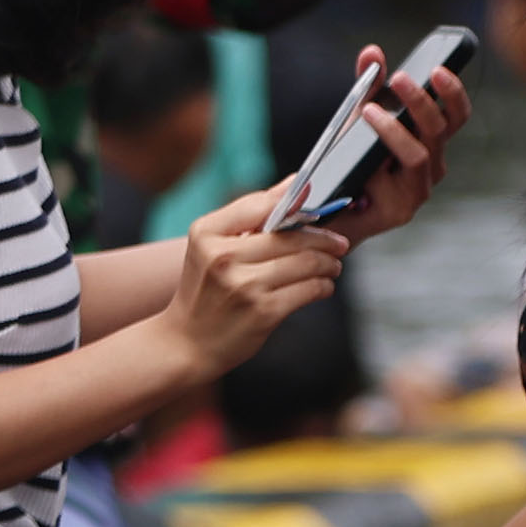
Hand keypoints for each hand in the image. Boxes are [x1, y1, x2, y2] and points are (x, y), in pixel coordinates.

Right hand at [171, 188, 348, 370]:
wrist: (187, 343)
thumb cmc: (206, 290)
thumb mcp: (212, 246)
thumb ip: (251, 214)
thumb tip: (294, 184)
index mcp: (206, 233)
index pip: (261, 204)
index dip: (295, 203)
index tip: (316, 205)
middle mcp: (223, 257)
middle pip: (290, 236)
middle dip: (323, 238)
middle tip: (338, 243)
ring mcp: (244, 286)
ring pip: (305, 263)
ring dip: (328, 263)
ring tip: (333, 265)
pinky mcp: (263, 312)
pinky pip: (308, 290)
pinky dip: (323, 285)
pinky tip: (323, 285)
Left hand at [307, 47, 473, 247]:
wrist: (327, 210)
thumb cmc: (350, 162)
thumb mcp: (358, 117)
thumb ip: (368, 85)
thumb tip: (372, 52)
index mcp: (429, 142)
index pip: (455, 115)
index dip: (453, 92)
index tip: (438, 69)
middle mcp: (431, 165)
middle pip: (441, 129)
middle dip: (422, 101)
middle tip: (399, 78)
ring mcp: (419, 189)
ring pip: (421, 153)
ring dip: (395, 128)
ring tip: (368, 110)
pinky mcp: (402, 210)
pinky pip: (395, 180)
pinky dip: (381, 157)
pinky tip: (364, 147)